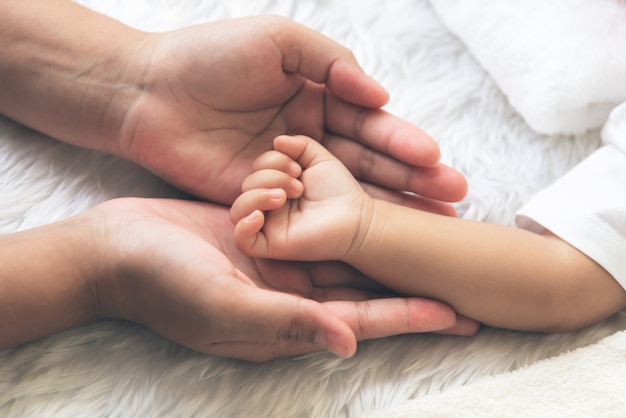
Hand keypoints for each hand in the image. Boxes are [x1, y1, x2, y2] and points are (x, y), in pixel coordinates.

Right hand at [91, 197, 477, 360]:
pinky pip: (316, 226)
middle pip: (365, 291)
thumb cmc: (163, 284)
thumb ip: (286, 323)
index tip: (459, 312)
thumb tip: (350, 344)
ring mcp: (280, 262)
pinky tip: (373, 205)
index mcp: (288, 321)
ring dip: (385, 249)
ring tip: (430, 235)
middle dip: (411, 283)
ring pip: (346, 257)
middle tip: (461, 274)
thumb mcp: (224, 306)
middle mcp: (291, 293)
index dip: (412, 317)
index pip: (363, 322)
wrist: (117, 247)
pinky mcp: (267, 232)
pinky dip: (346, 218)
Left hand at [117, 16, 466, 209]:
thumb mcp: (281, 43)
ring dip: (389, 206)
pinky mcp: (263, 199)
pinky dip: (339, 225)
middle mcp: (310, 140)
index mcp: (318, 99)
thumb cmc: (211, 57)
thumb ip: (333, 65)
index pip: (370, 125)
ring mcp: (288, 173)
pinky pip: (305, 212)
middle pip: (369, 163)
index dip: (404, 143)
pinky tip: (374, 236)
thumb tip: (379, 96)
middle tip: (453, 200)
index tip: (438, 161)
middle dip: (412, 180)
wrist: (148, 90)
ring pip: (346, 192)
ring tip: (431, 221)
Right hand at [231, 135, 369, 260]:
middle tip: (298, 187)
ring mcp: (268, 227)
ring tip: (283, 197)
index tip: (298, 169)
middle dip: (269, 178)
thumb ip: (299, 144)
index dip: (271, 162)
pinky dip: (243, 226)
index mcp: (276, 185)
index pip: (255, 169)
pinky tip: (260, 216)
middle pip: (246, 186)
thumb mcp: (318, 158)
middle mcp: (268, 206)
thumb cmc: (338, 190)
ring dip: (256, 196)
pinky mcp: (271, 247)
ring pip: (238, 211)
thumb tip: (276, 141)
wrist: (355, 218)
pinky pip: (242, 240)